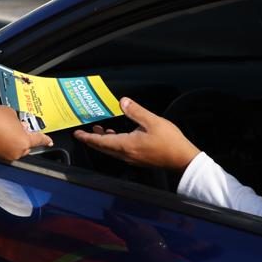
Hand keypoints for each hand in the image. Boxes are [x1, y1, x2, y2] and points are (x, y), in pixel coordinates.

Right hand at [0, 105, 52, 162]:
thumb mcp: (11, 113)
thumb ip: (19, 121)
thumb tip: (19, 125)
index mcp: (25, 142)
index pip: (39, 140)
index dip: (45, 140)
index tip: (49, 141)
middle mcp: (17, 152)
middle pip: (27, 146)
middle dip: (25, 137)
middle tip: (20, 127)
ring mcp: (6, 156)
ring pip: (16, 148)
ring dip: (14, 140)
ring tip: (6, 128)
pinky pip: (6, 149)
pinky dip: (6, 143)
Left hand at [73, 98, 199, 171]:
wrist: (184, 160)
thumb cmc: (170, 142)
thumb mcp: (152, 121)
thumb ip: (135, 111)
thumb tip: (122, 101)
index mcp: (126, 145)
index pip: (101, 141)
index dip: (88, 137)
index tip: (78, 134)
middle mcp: (126, 154)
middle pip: (103, 147)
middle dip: (93, 138)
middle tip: (84, 131)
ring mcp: (132, 158)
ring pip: (111, 149)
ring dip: (103, 140)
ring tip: (99, 129)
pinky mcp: (139, 158)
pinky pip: (120, 151)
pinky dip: (113, 143)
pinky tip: (117, 135)